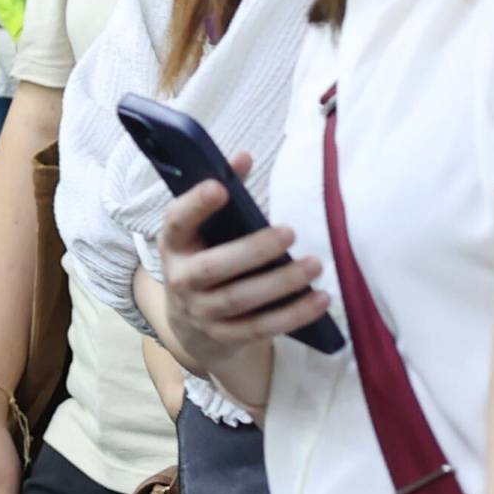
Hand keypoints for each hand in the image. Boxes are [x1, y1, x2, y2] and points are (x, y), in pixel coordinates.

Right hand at [157, 154, 331, 375]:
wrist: (190, 325)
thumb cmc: (205, 260)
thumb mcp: (203, 231)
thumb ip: (225, 193)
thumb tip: (243, 156)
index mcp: (174, 245)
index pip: (176, 222)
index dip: (195, 205)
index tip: (218, 187)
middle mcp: (181, 280)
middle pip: (214, 267)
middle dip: (253, 250)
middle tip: (290, 232)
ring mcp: (201, 313)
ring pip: (241, 300)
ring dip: (281, 283)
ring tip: (315, 265)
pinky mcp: (225, 337)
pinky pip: (261, 328)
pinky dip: (293, 315)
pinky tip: (319, 300)